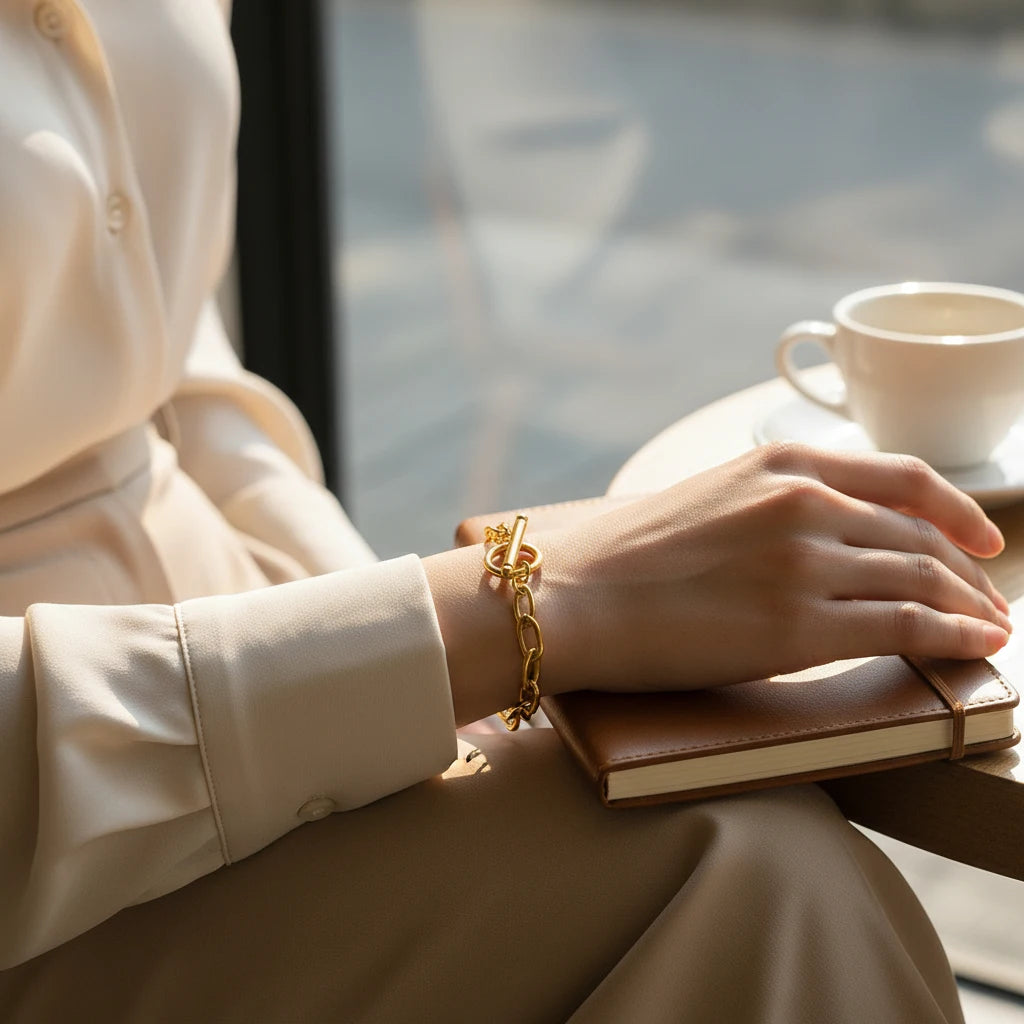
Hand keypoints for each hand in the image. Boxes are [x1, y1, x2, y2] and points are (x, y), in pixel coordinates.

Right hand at [539, 443, 1010, 693]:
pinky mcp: (799, 626)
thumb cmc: (621, 556)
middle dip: (967, 571)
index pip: (901, 478)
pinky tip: (976, 647)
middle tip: (988, 597)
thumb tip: (814, 540)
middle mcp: (804, 502)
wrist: (569, 595)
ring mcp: (805, 561)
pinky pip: (906, 626)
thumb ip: (768, 509)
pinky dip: (953, 636)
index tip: (980, 538)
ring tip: (989, 628)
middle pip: (919, 534)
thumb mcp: (705, 501)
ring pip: (923, 579)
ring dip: (968, 607)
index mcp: (779, 463)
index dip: (956, 508)